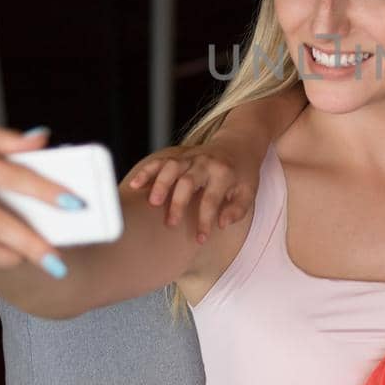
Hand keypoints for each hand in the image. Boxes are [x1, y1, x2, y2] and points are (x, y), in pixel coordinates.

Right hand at [127, 141, 258, 240]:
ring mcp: (191, 158)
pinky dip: (148, 171)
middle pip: (188, 181)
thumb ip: (237, 209)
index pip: (212, 199)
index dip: (205, 220)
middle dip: (178, 202)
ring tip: (153, 203)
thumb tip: (221, 223)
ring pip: (172, 167)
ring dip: (160, 184)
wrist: (239, 144)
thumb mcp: (249, 192)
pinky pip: (161, 160)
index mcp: (224, 174)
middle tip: (170, 223)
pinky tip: (136, 184)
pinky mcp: (180, 156)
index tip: (200, 239)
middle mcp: (206, 163)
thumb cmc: (242, 174)